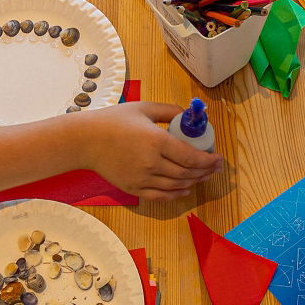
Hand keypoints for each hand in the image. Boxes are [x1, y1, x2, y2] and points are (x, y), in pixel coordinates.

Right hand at [77, 102, 222, 199]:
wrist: (85, 140)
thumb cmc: (113, 121)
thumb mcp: (144, 108)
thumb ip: (168, 110)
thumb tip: (187, 115)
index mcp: (156, 141)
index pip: (191, 156)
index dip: (208, 160)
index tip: (218, 158)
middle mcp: (152, 162)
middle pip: (186, 173)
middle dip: (205, 172)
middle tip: (215, 168)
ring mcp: (142, 178)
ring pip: (176, 186)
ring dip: (193, 183)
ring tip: (203, 177)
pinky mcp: (133, 188)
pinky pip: (160, 196)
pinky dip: (176, 195)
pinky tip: (185, 190)